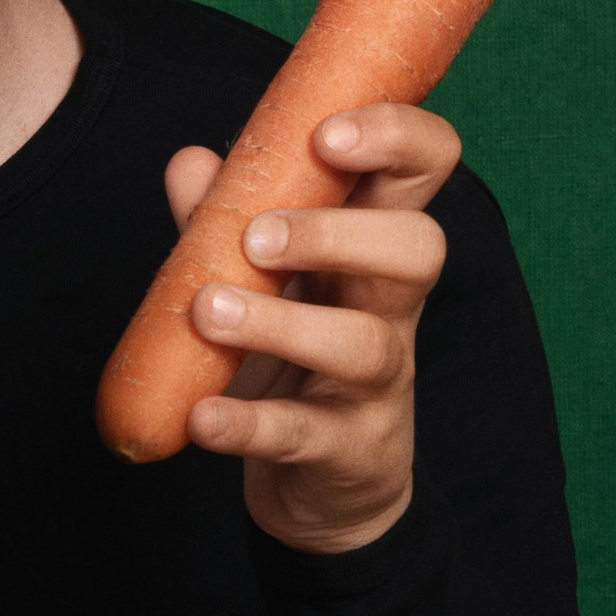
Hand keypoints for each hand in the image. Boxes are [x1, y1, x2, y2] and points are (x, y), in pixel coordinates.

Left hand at [165, 103, 458, 553]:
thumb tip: (190, 162)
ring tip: (209, 312)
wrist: (326, 481)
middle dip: (338, 234)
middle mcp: (391, 306)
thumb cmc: (296, 349)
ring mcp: (377, 383)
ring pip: (363, 345)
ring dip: (281, 323)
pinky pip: (303, 434)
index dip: (395, 137)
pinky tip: (202, 416)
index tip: (327, 134)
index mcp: (375, 241)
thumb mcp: (264, 276)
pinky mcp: (345, 450)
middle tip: (257, 239)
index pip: (425, 166)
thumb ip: (223, 217)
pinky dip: (248, 425)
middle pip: (417, 249)